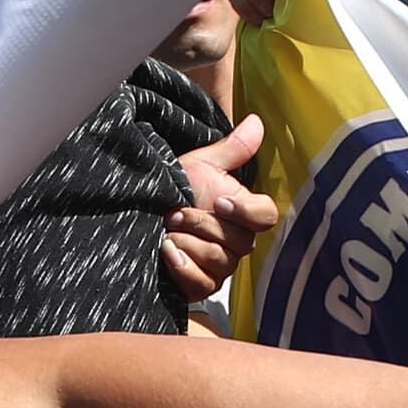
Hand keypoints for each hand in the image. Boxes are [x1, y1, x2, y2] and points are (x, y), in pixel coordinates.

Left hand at [160, 114, 275, 303]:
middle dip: (203, 225)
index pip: (266, 217)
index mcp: (242, 213)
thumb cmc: (174, 189)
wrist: (140, 212)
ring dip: (189, 244)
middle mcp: (237, 243)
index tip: (219, 201)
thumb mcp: (200, 164)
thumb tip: (257, 121)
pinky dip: (183, 268)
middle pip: (239, 242)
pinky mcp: (200, 286)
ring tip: (167, 231)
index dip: (246, 212)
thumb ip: (232, 148)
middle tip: (176, 212)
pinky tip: (166, 252)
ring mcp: (220, 267)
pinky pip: (202, 284)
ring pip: (219, 263)